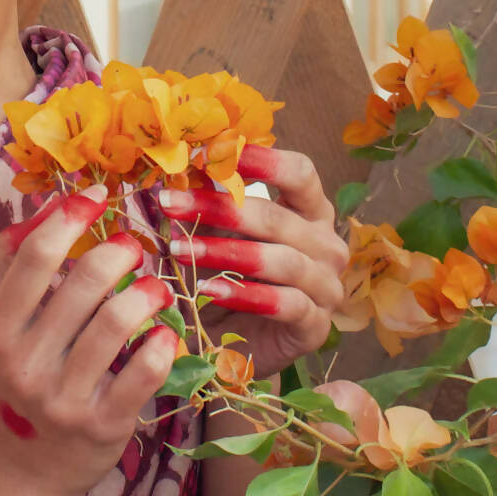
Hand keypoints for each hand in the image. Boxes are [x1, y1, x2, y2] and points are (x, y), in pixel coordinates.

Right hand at [0, 182, 182, 495]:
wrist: (24, 466)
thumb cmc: (17, 375)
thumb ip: (10, 263)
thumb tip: (44, 207)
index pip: (34, 254)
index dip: (72, 215)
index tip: (99, 196)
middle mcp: (24, 361)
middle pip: (84, 282)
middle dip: (120, 251)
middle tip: (135, 247)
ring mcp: (63, 396)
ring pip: (117, 323)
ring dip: (148, 293)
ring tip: (157, 287)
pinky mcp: (103, 424)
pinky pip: (144, 373)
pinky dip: (163, 345)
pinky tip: (166, 334)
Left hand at [158, 147, 348, 379]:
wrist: (231, 342)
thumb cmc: (226, 276)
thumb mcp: (216, 232)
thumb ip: (210, 198)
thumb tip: (182, 159)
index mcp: (310, 212)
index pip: (301, 174)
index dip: (264, 161)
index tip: (217, 153)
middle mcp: (326, 245)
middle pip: (279, 218)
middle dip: (220, 209)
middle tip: (169, 204)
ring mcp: (327, 287)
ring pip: (283, 261)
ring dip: (226, 253)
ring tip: (180, 250)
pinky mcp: (315, 326)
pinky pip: (286, 304)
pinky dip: (246, 296)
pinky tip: (209, 291)